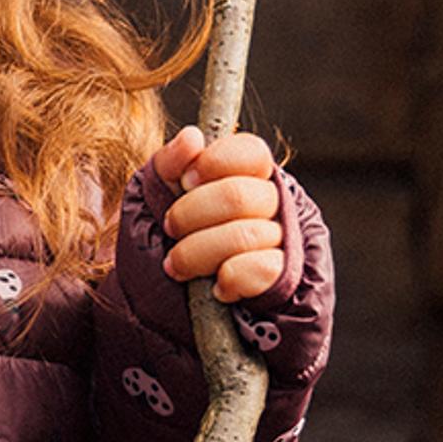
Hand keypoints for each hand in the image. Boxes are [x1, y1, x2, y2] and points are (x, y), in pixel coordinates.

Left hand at [150, 125, 283, 302]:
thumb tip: (192, 137)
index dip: (215, 163)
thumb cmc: (171, 242)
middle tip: (170, 227)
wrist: (170, 305)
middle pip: (239, 195)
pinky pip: (261, 269)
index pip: (251, 152)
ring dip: (197, 252)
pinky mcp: (283, 280)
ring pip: (245, 235)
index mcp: (248, 175)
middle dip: (191, 214)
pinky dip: (229, 278)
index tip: (185, 181)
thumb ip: (170, 164)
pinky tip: (215, 287)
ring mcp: (283, 242)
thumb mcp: (159, 197)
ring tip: (175, 265)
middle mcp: (274, 204)